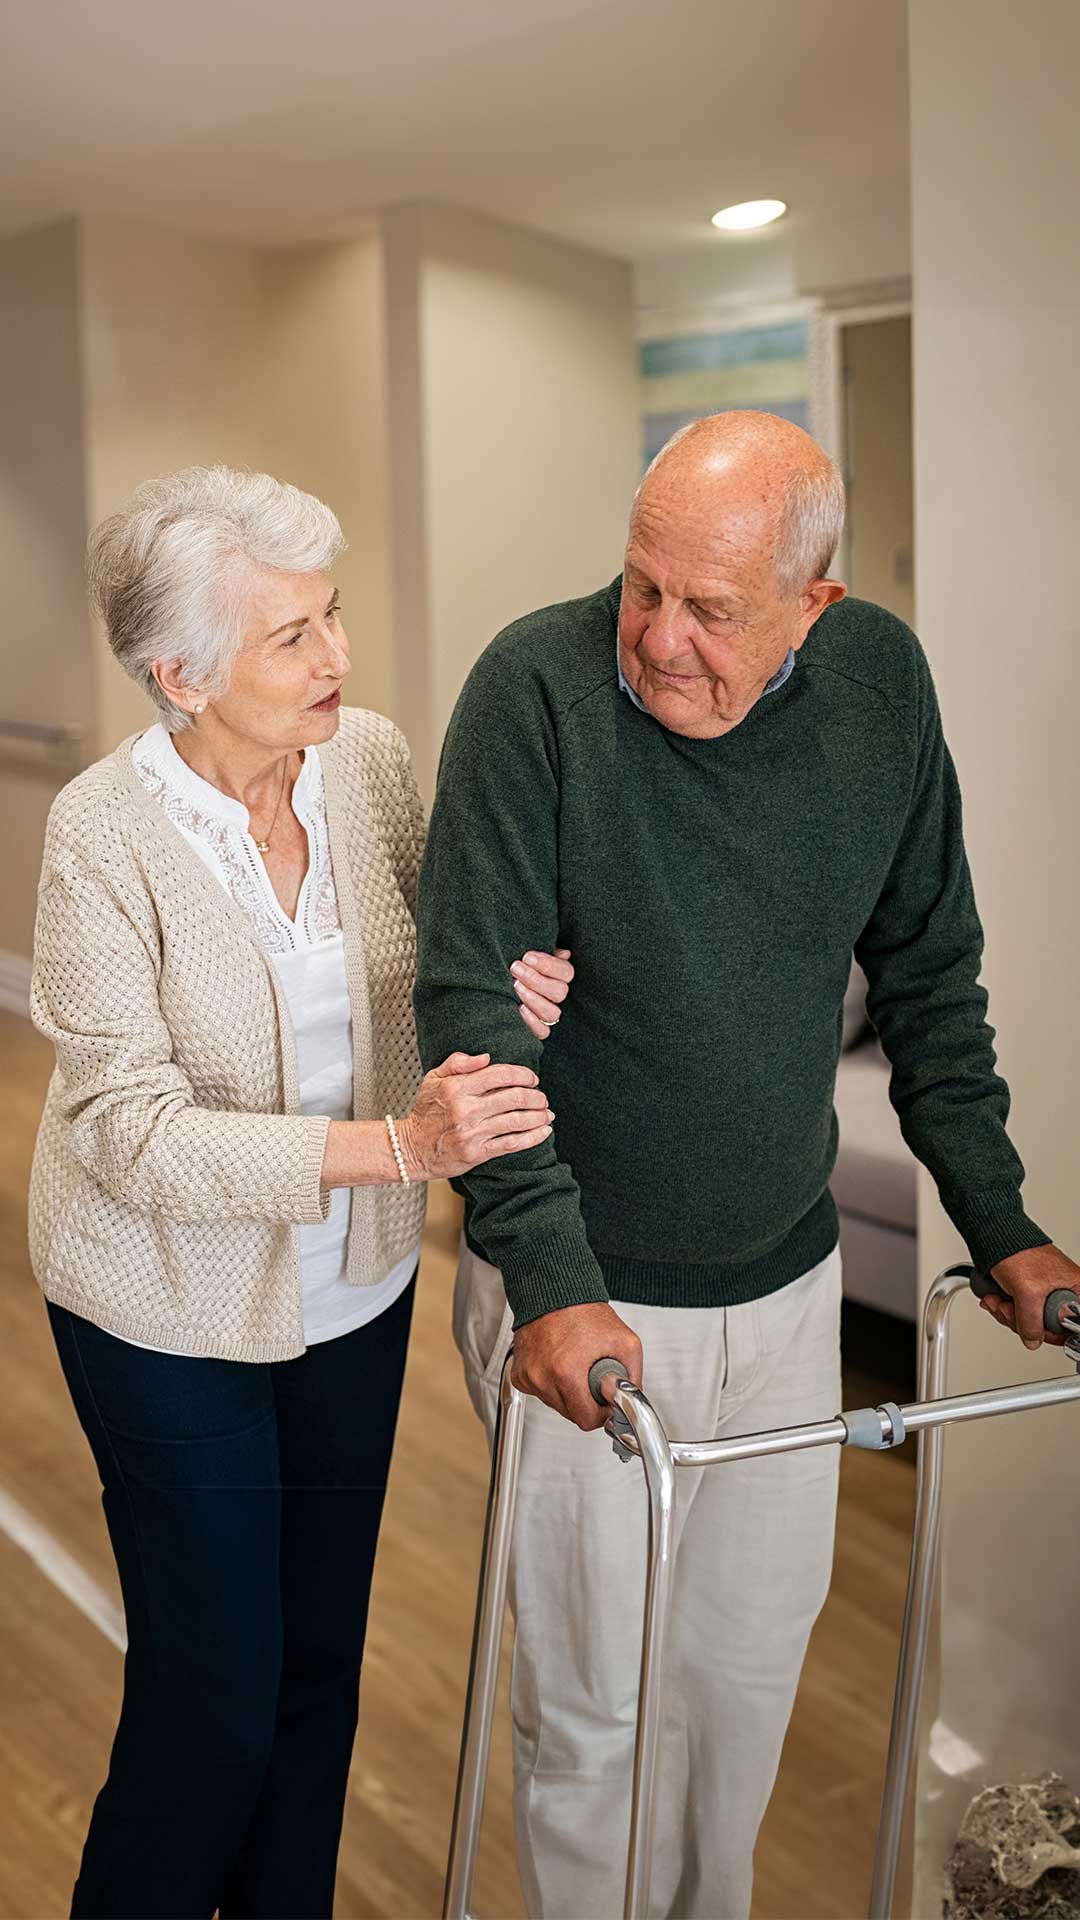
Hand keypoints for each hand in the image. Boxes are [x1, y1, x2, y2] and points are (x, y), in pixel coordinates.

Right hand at [398, 1053, 552, 1179]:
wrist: (413, 1149)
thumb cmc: (426, 1113)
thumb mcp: (433, 1079)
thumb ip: (458, 1063)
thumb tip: (486, 1057)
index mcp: (457, 1088)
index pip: (499, 1074)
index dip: (522, 1074)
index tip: (531, 1078)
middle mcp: (466, 1109)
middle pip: (513, 1097)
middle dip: (535, 1096)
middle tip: (542, 1097)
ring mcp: (473, 1132)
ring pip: (517, 1121)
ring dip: (538, 1115)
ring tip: (547, 1113)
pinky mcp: (478, 1153)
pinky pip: (512, 1143)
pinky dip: (533, 1137)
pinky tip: (544, 1131)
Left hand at [510, 948, 573, 1040]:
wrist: (501, 978)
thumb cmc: (517, 962)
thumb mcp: (528, 953)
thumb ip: (543, 948)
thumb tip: (564, 953)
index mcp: (561, 975)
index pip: (566, 972)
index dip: (548, 965)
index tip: (527, 957)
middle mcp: (558, 995)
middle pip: (559, 992)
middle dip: (535, 979)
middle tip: (515, 968)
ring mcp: (549, 1012)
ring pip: (552, 1012)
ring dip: (533, 998)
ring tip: (514, 986)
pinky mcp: (538, 1029)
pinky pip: (543, 1032)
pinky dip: (532, 1022)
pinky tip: (518, 1008)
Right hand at [511, 1302, 642, 1429]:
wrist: (555, 1293)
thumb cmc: (584, 1312)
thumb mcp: (625, 1343)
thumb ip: (632, 1378)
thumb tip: (628, 1403)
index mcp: (567, 1372)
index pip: (585, 1420)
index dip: (600, 1413)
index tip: (603, 1401)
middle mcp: (543, 1376)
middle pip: (570, 1414)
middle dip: (583, 1400)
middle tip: (589, 1376)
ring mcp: (529, 1376)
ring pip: (555, 1404)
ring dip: (566, 1391)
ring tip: (573, 1364)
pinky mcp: (519, 1374)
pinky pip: (540, 1392)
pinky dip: (551, 1383)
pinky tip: (557, 1362)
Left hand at [981, 1244, 1079, 1348]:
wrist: (995, 1235)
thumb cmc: (1017, 1250)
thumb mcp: (1028, 1291)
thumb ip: (1031, 1322)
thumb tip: (1032, 1340)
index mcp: (1076, 1289)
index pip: (1071, 1326)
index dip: (1048, 1333)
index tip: (1031, 1331)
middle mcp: (1064, 1292)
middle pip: (1046, 1326)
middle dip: (1019, 1320)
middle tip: (1008, 1309)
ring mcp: (1046, 1292)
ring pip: (1029, 1320)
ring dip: (1007, 1314)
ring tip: (998, 1300)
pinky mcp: (1029, 1292)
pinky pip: (1019, 1310)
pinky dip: (1004, 1307)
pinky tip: (995, 1299)